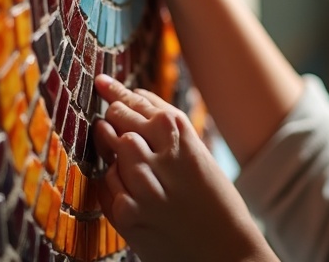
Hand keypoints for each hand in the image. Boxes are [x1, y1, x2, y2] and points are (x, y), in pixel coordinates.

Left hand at [93, 75, 277, 261]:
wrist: (224, 250)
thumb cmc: (214, 200)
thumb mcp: (199, 155)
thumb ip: (170, 133)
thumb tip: (136, 102)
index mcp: (183, 134)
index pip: (142, 102)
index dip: (120, 92)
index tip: (104, 83)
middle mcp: (163, 154)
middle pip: (122, 118)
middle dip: (113, 112)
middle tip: (107, 108)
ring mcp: (144, 185)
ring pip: (114, 148)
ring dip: (109, 142)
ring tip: (106, 135)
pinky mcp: (129, 215)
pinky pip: (107, 185)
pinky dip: (110, 180)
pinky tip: (117, 177)